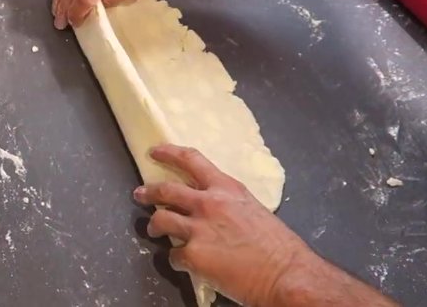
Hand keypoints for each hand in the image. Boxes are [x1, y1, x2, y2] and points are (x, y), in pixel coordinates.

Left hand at [133, 145, 311, 305]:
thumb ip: (229, 204)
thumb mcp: (253, 209)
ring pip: (160, 220)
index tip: (155, 151)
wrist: (287, 275)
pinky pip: (173, 255)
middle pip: (166, 190)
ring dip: (154, 225)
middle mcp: (208, 203)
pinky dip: (176, 260)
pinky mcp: (192, 254)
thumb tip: (214, 210)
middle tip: (139, 194)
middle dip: (148, 191)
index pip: (191, 160)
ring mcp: (197, 229)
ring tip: (154, 230)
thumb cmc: (278, 246)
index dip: (169, 153)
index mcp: (226, 188)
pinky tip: (183, 263)